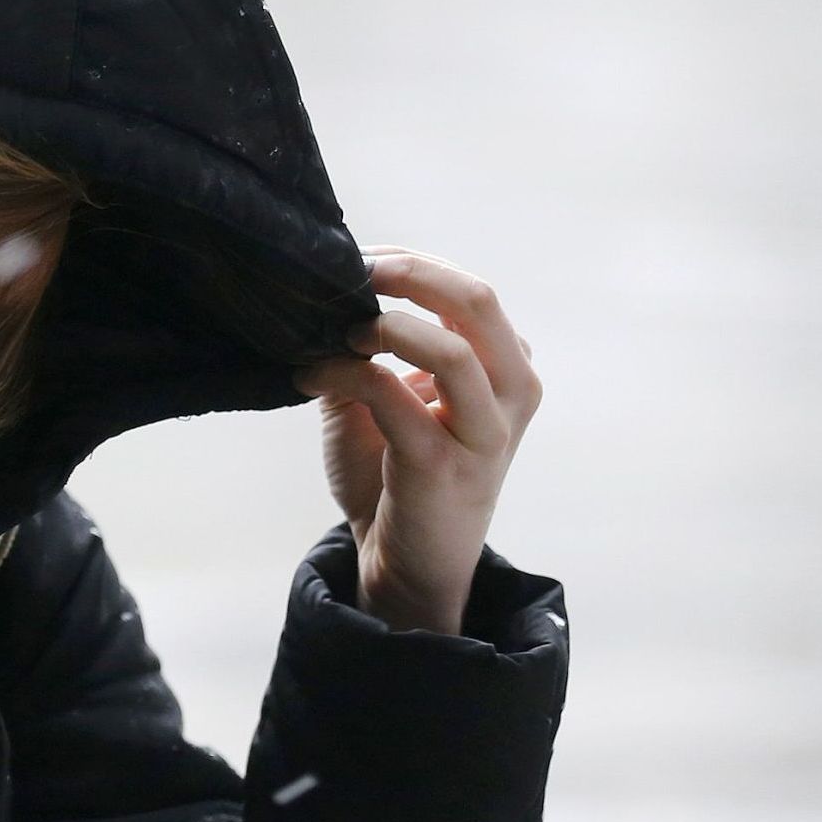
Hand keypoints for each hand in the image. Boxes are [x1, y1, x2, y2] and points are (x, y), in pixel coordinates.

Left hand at [296, 248, 540, 635]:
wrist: (404, 561)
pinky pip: (394, 396)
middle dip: (408, 273)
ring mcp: (484, 433)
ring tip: (341, 330)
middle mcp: (512, 394)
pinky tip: (308, 376)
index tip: (352, 260)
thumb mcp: (380, 398)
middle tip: (351, 273)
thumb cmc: (395, 473)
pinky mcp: (442, 466)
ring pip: (453, 350)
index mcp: (506, 368)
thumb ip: (367, 348)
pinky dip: (346, 373)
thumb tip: (324, 297)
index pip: (469, 290)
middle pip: (477, 301)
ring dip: (387, 326)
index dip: (410, 263)